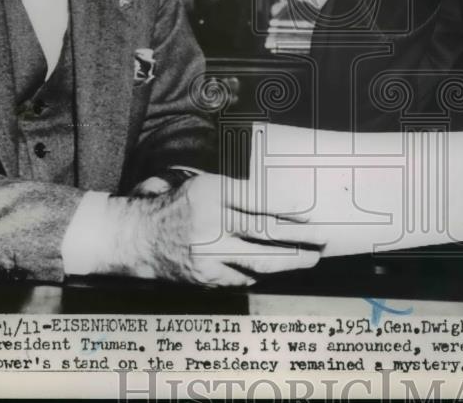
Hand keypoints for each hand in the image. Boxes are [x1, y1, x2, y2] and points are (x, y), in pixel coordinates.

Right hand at [98, 173, 324, 285]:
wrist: (141, 238)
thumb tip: (280, 201)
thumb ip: (238, 192)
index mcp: (212, 194)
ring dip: (290, 261)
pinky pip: (243, 276)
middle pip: (264, 234)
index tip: (310, 213)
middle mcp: (211, 224)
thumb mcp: (205, 185)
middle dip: (299, 238)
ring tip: (310, 258)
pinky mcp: (206, 277)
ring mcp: (208, 254)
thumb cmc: (180, 205)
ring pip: (259, 260)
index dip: (287, 210)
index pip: (258, 202)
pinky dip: (261, 271)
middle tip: (322, 239)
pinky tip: (276, 267)